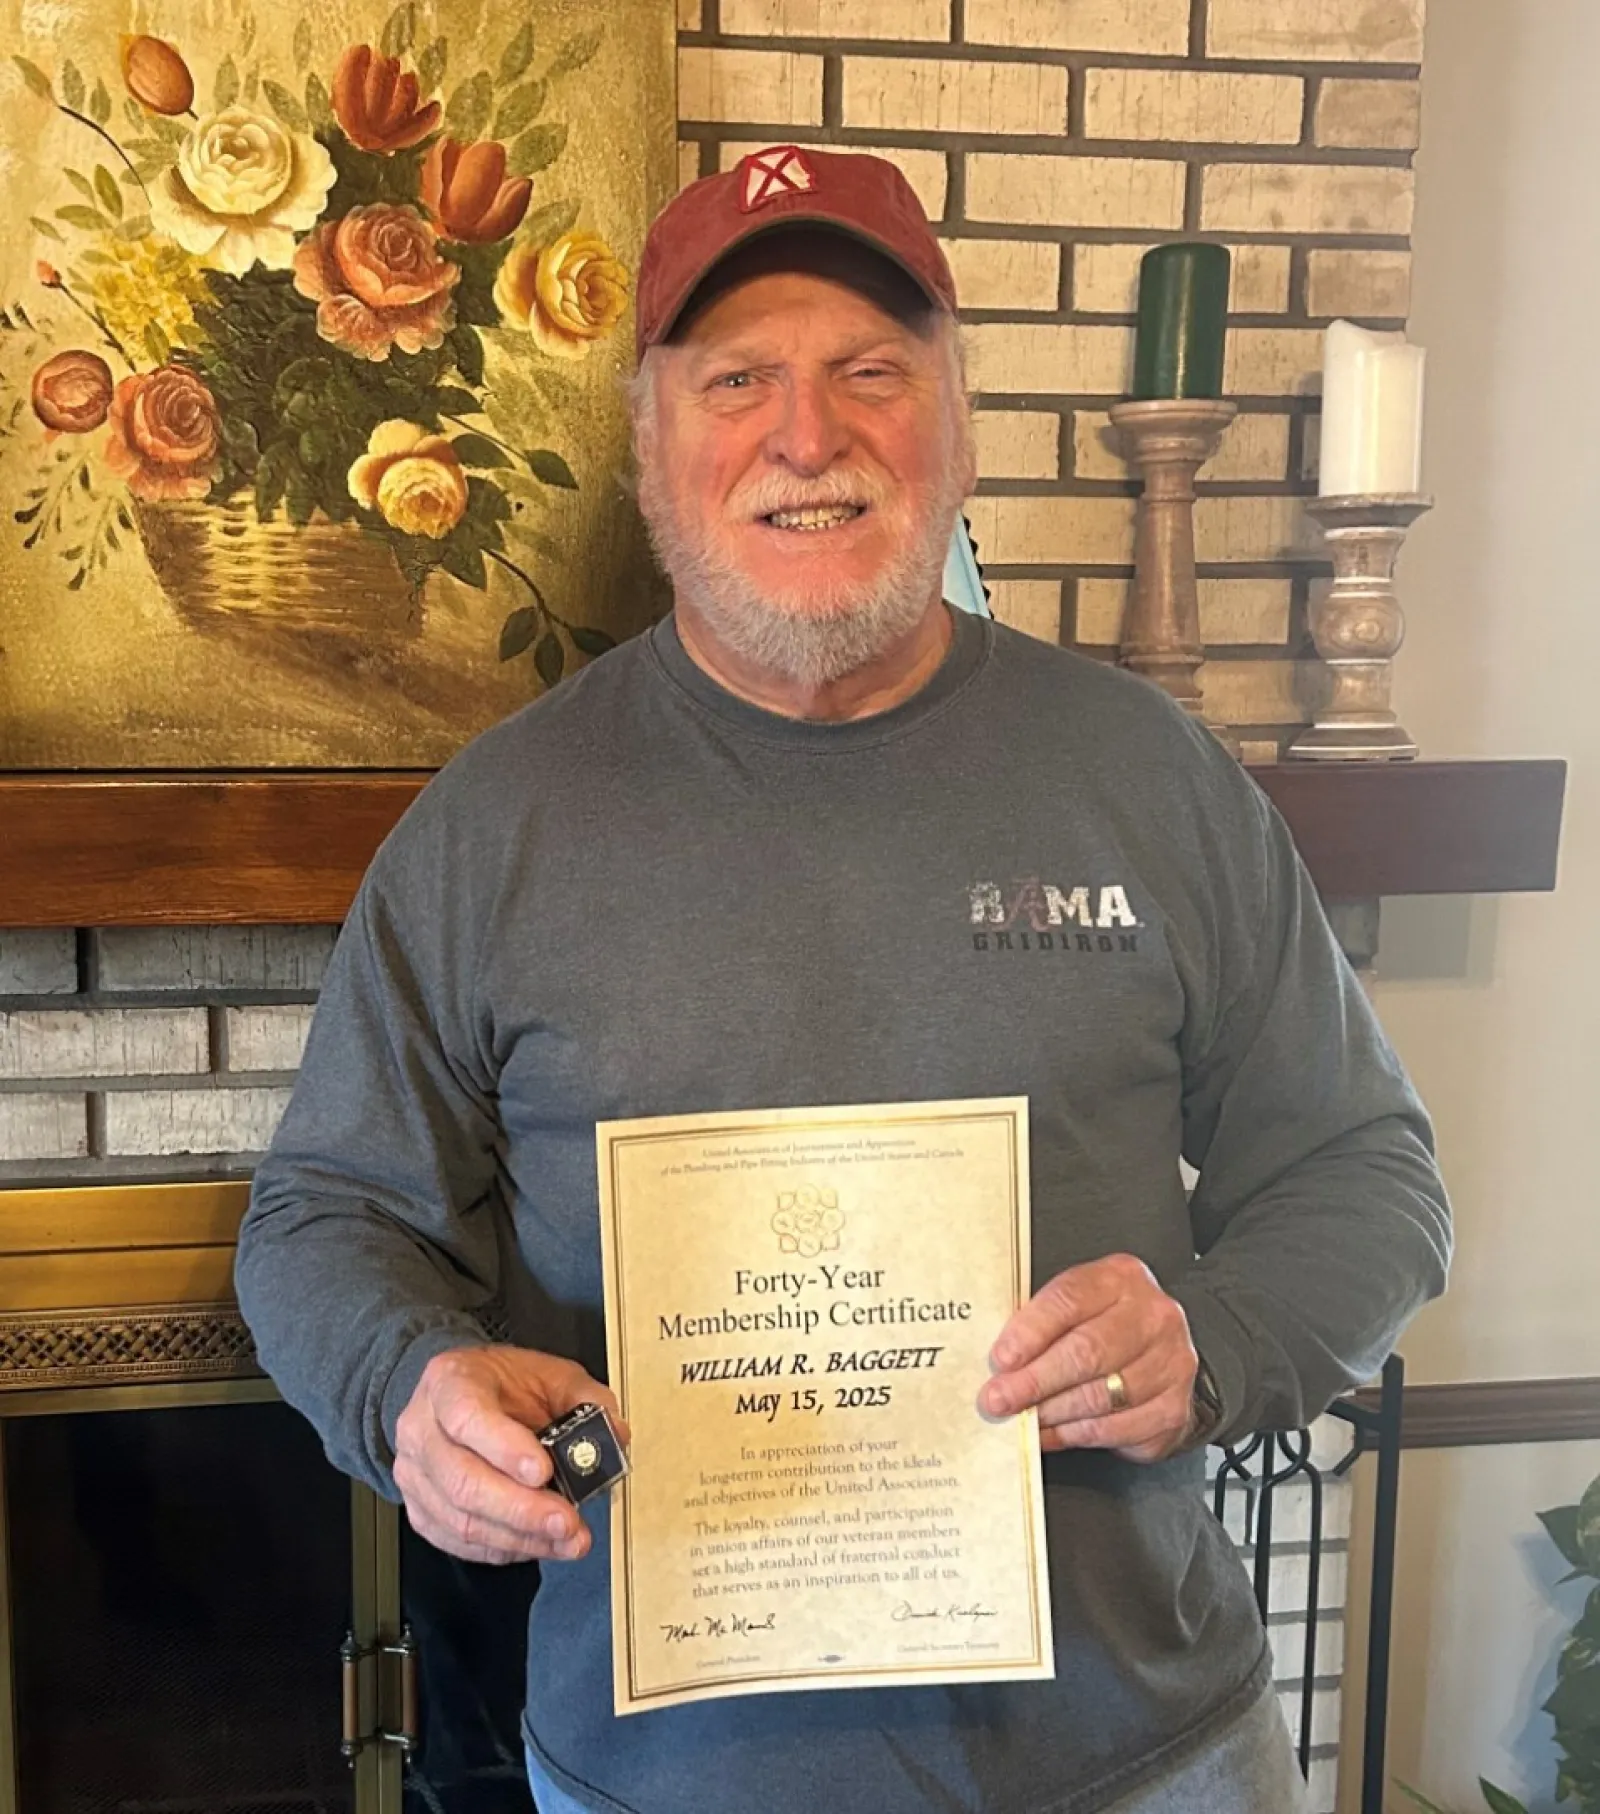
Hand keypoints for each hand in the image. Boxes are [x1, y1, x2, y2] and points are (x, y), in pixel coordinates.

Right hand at [394, 1345, 627, 1564]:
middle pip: (463, 1480)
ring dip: (519, 1537)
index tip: (543, 1471)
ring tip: (566, 1539)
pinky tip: (538, 1544)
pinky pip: (459, 1541)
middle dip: (521, 1508)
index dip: (504, 1448)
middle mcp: (422, 1428)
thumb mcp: (549, 1373)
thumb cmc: (502, 1385)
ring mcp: (414, 1474)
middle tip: (566, 1520)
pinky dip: (504, 1548)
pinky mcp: (420, 1510)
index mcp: (450, 1381)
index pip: (467, 1416)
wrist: (458, 1395)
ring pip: (461, 1519)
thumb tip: (615, 1433)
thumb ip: (585, 1398)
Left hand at [978, 1254, 1198, 1463]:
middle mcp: (1153, 1317)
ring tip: (1023, 1417)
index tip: (1001, 1358)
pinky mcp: (1174, 1408)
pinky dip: (1075, 1434)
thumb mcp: (1077, 1306)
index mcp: (1120, 1278)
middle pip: (1087, 1351)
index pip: (1070, 1300)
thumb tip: (1000, 1361)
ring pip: (1101, 1396)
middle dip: (1036, 1380)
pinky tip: (1051, 1432)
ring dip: (1053, 1411)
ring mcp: (1171, 1364)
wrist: (1161, 1357)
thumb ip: (1043, 1323)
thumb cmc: (1104, 1327)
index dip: (1031, 1331)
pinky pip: (1116, 1429)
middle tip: (1000, 1398)